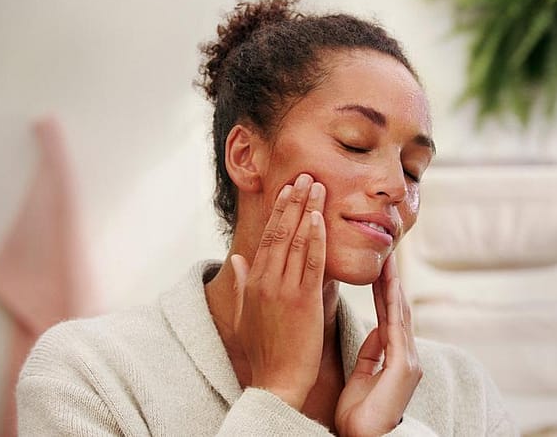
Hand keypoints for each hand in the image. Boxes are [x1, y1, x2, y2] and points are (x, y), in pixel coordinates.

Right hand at [230, 173, 326, 409]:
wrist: (276, 381)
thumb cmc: (264, 350)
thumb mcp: (244, 314)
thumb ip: (241, 284)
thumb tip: (236, 260)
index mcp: (253, 282)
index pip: (267, 237)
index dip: (278, 210)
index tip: (288, 189)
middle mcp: (265, 280)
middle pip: (280, 231)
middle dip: (293, 201)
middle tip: (305, 175)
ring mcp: (283, 289)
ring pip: (295, 241)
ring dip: (307, 210)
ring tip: (317, 186)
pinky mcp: (303, 301)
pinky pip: (310, 263)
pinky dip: (314, 239)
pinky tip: (320, 218)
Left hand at [335, 253, 421, 435]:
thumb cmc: (360, 416)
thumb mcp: (361, 377)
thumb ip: (370, 354)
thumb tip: (374, 330)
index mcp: (394, 357)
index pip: (388, 314)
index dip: (383, 290)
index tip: (375, 267)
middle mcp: (405, 355)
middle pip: (398, 308)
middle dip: (390, 281)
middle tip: (383, 252)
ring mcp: (407, 360)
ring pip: (399, 313)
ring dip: (393, 285)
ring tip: (386, 260)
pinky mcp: (402, 366)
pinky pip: (395, 327)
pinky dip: (392, 304)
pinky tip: (388, 285)